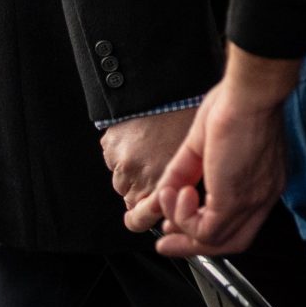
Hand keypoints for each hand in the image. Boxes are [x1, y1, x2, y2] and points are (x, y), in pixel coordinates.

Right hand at [102, 105, 198, 228]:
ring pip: (122, 181)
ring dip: (133, 173)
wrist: (165, 88)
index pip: (140, 219)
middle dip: (142, 193)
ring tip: (151, 150)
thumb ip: (185, 180)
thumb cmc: (187, 117)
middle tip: (156, 174)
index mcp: (162, 181)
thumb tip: (182, 196)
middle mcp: (137, 176)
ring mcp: (120, 162)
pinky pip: (114, 159)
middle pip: (131, 201)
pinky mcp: (110, 147)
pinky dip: (124, 153)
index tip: (153, 210)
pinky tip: (141, 137)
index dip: (147, 215)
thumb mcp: (196, 153)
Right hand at [147, 55, 294, 256]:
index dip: (206, 231)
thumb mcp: (202, 146)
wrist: (251, 93)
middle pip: (233, 242)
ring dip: (183, 228)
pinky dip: (183, 218)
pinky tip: (176, 194)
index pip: (240, 223)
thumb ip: (183, 173)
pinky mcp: (236, 199)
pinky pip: (205, 229)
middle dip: (193, 246)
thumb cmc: (235, 105)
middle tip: (165, 242)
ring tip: (166, 206)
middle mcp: (264, 196)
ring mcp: (253, 200)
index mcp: (263, 183)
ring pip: (217, 241)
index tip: (178, 227)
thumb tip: (164, 194)